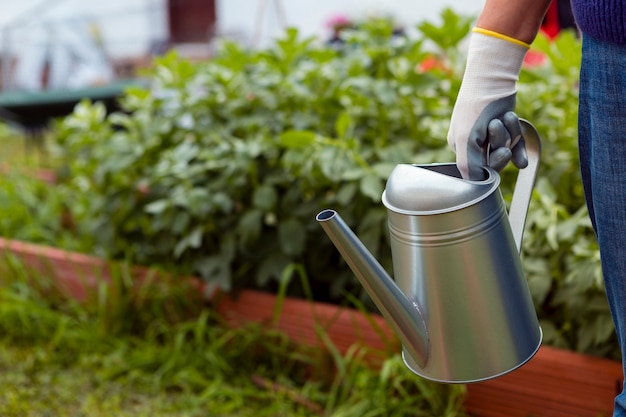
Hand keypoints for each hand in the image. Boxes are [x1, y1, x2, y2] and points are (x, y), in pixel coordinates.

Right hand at [448, 29, 529, 179]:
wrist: (493, 77)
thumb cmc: (476, 108)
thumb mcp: (467, 140)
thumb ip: (468, 166)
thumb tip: (475, 187)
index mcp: (460, 146)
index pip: (477, 170)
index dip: (492, 165)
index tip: (501, 152)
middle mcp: (474, 142)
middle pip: (494, 160)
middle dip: (502, 145)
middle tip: (497, 127)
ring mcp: (490, 134)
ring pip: (506, 149)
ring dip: (511, 135)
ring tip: (505, 117)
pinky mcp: (505, 126)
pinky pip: (515, 145)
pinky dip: (520, 146)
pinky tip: (524, 153)